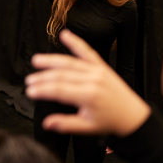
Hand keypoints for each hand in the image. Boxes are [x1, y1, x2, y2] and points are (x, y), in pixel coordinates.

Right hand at [25, 30, 150, 136]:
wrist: (133, 116)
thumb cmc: (110, 122)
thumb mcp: (87, 127)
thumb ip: (65, 124)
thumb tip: (46, 123)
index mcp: (89, 96)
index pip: (59, 90)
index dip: (42, 90)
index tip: (30, 91)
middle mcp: (93, 80)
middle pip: (62, 75)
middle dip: (43, 77)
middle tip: (29, 80)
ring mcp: (98, 71)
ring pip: (71, 62)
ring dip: (52, 60)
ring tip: (37, 60)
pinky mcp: (102, 66)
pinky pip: (88, 52)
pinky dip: (76, 42)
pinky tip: (65, 35)